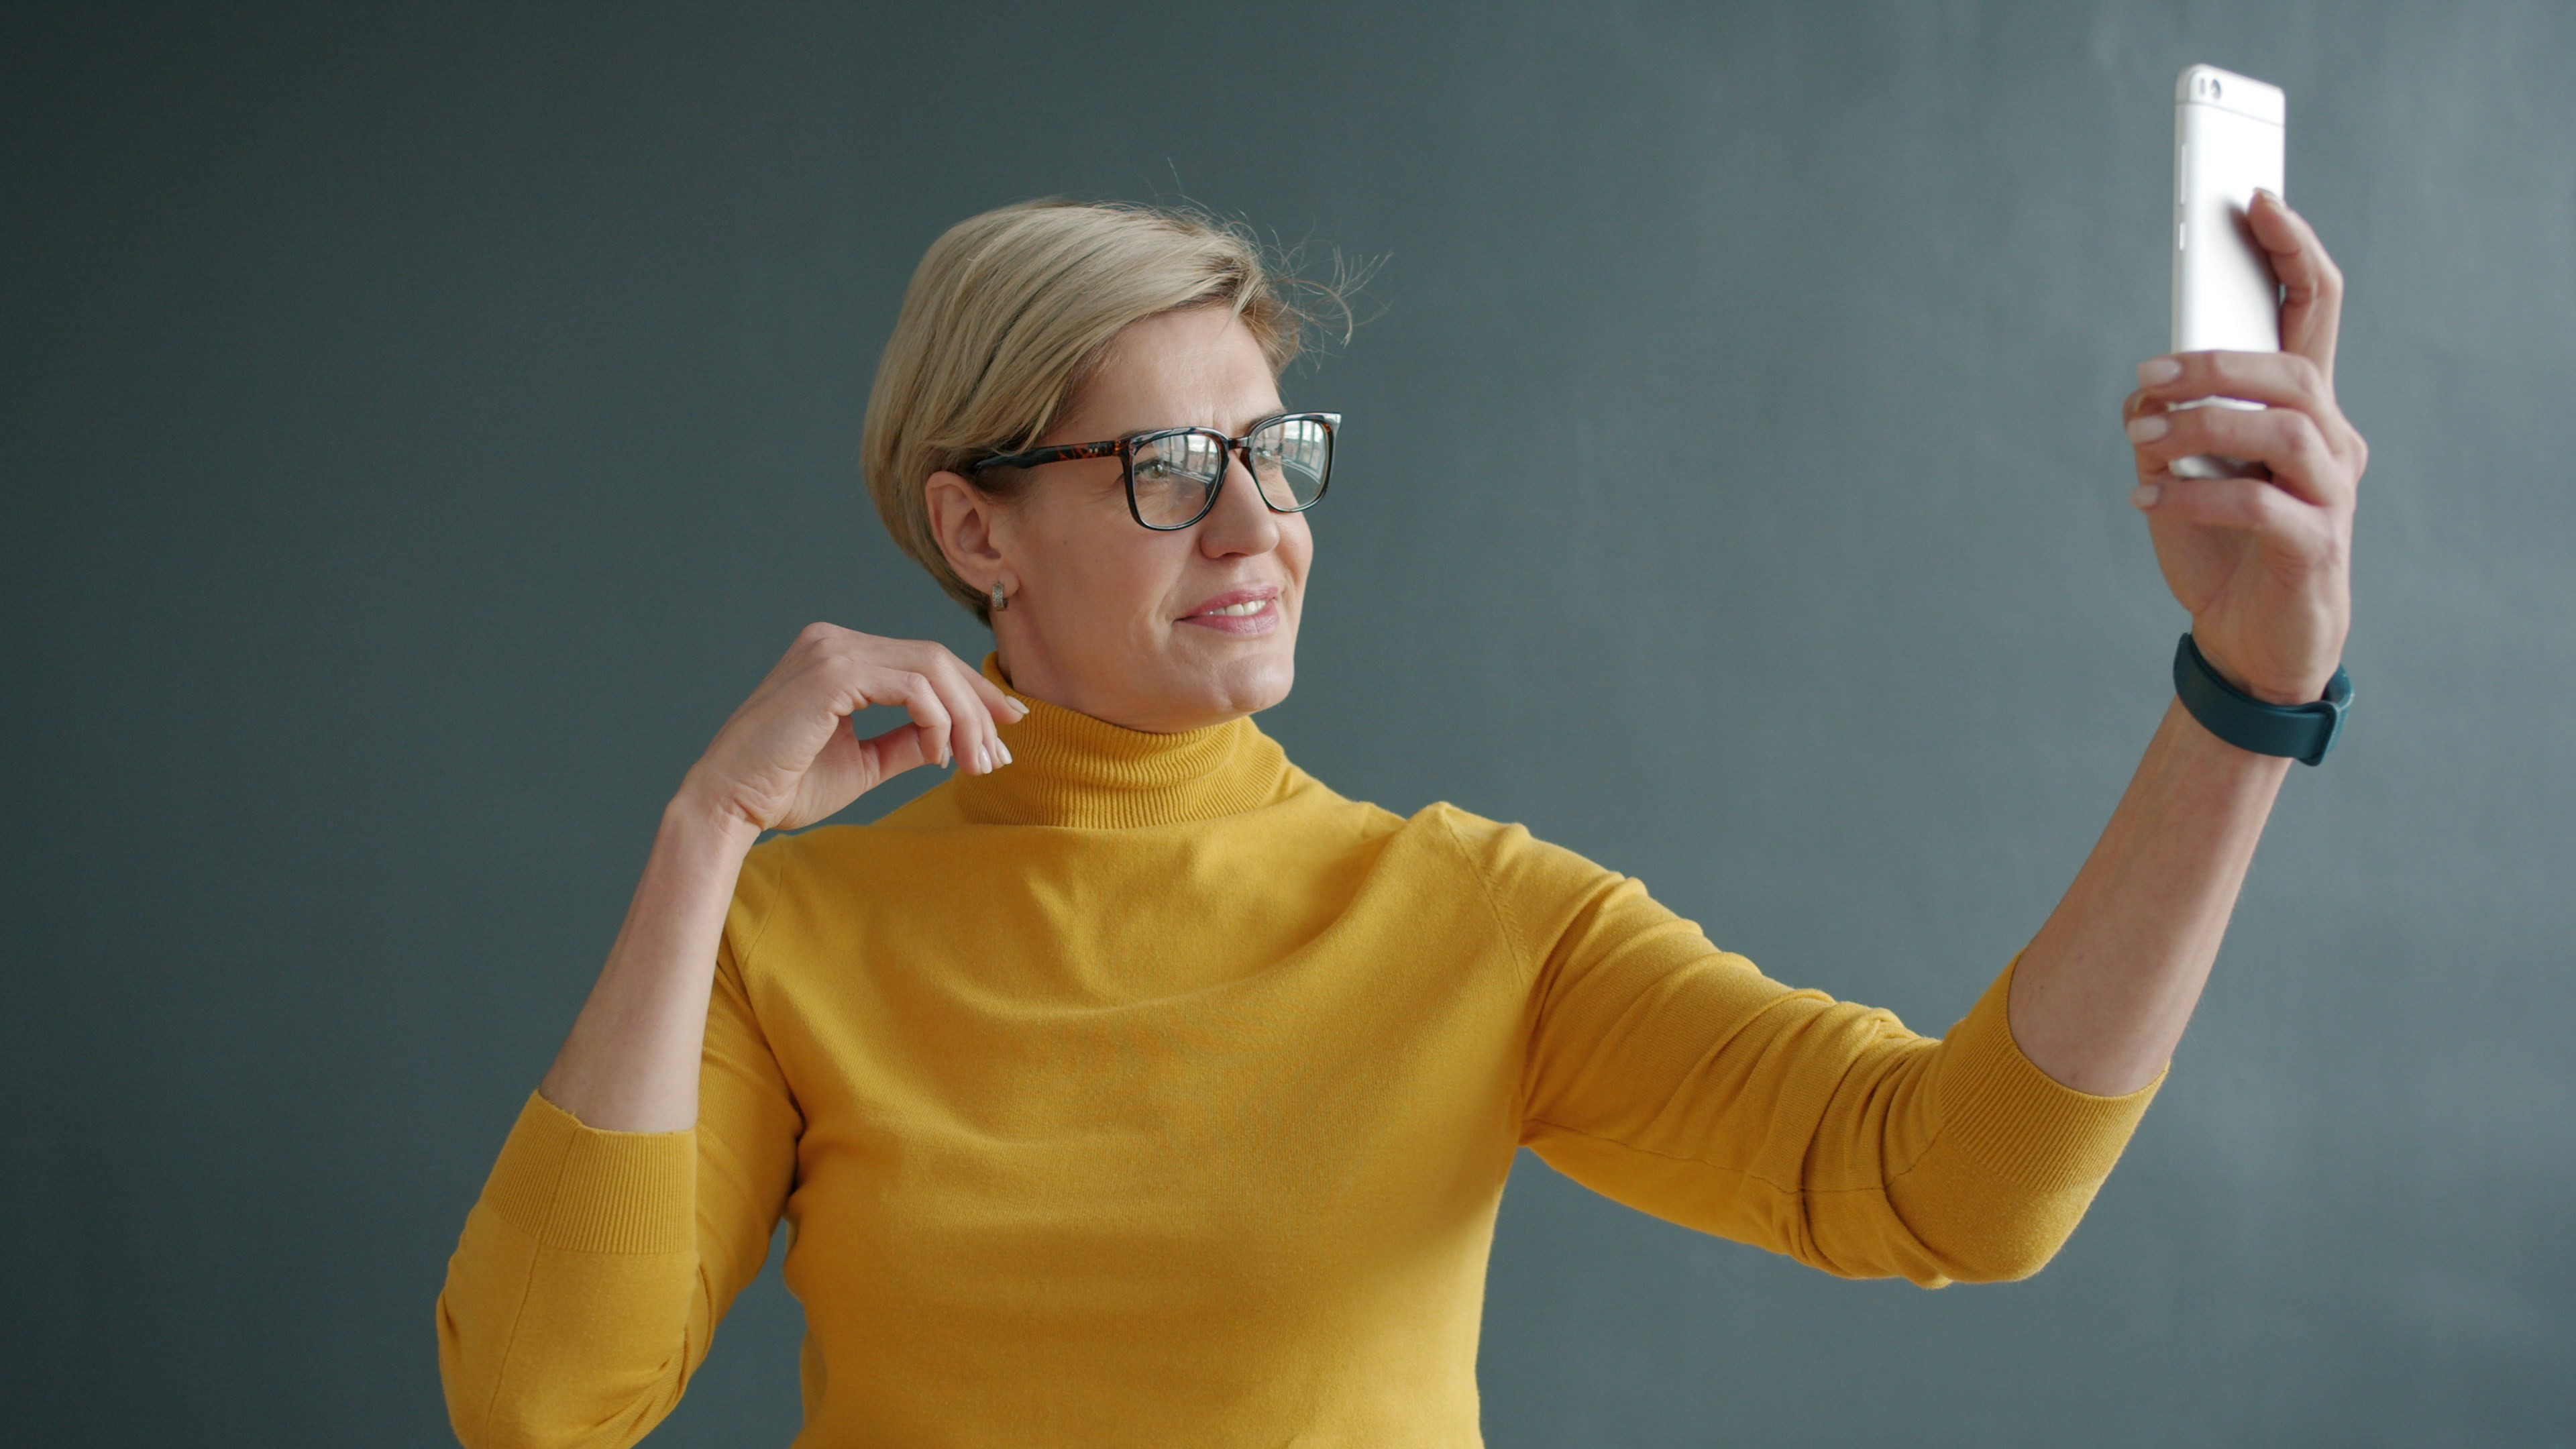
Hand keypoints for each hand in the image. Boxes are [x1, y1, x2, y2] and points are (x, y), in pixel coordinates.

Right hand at [675, 624, 1025, 833]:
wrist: (730, 805)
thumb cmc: (785, 787)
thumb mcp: (863, 761)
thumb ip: (906, 741)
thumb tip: (953, 737)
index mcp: (839, 654)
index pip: (922, 661)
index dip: (972, 692)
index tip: (1006, 728)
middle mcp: (835, 641)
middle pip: (934, 659)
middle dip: (978, 706)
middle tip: (1000, 755)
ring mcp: (831, 650)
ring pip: (931, 670)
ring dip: (965, 719)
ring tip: (976, 763)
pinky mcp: (832, 673)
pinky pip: (911, 687)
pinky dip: (937, 720)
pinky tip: (938, 755)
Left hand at [2123, 190, 2365, 704]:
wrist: (2251, 642)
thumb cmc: (2223, 549)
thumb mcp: (2185, 474)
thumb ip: (2171, 424)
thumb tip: (2144, 397)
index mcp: (2306, 409)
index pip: (2317, 310)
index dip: (2294, 249)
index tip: (2258, 198)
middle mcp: (2333, 441)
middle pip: (2297, 368)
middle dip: (2219, 361)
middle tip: (2148, 376)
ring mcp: (2331, 493)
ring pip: (2286, 428)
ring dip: (2205, 423)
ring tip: (2143, 438)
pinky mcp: (2316, 547)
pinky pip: (2260, 504)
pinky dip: (2195, 494)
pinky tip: (2146, 495)